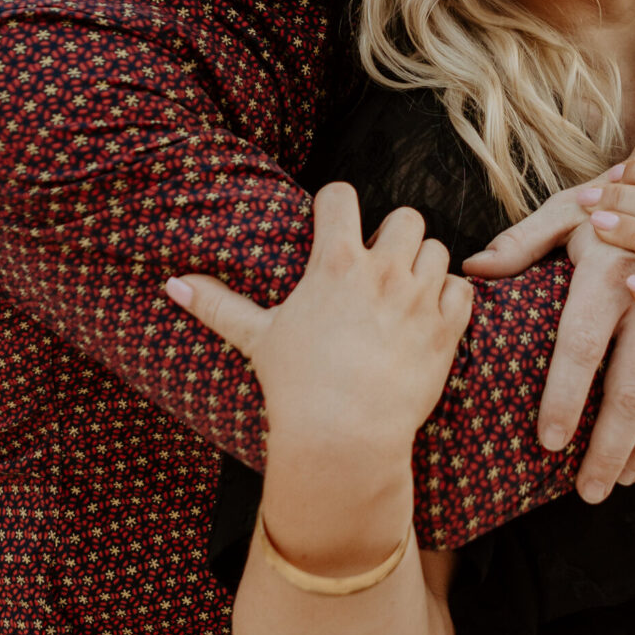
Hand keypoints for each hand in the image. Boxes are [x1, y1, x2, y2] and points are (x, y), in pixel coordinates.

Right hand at [168, 183, 473, 469]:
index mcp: (334, 263)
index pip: (341, 195)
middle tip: (377, 266)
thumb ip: (217, 305)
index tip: (331, 225)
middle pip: (405, 216)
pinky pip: (463, 289)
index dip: (335, 205)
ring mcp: (419, 299)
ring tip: (404, 293)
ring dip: (423, 265)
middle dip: (393, 235)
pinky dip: (451, 297)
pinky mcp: (447, 330)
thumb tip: (170, 285)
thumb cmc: (296, 388)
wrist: (344, 438)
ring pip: (437, 250)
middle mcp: (382, 271)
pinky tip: (430, 315)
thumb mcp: (256, 339)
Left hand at [464, 173, 634, 497]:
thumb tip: (470, 271)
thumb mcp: (566, 210)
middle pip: (633, 392)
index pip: (581, 348)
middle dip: (609, 449)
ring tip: (620, 479)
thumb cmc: (615, 199)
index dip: (564, 398)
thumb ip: (519, 243)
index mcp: (609, 274)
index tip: (548, 443)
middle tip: (587, 491)